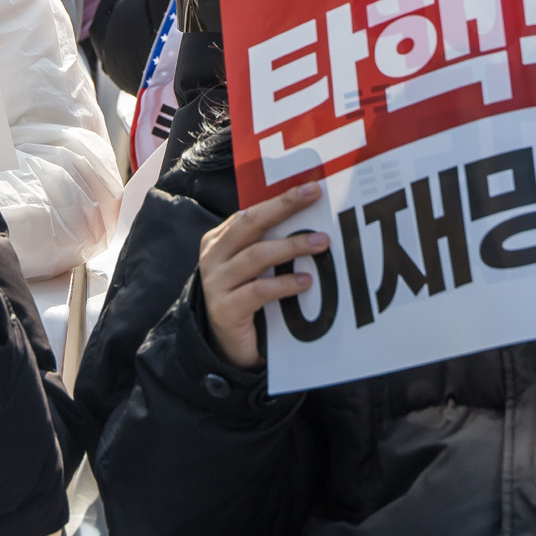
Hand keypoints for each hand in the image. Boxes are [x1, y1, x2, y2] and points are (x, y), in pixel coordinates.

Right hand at [197, 182, 326, 370]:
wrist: (226, 347)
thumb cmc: (246, 299)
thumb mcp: (253, 268)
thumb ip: (269, 245)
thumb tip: (312, 222)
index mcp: (219, 240)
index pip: (250, 212)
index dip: (280, 199)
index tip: (310, 188)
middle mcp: (213, 257)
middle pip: (250, 224)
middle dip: (283, 207)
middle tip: (313, 197)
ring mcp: (216, 283)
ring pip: (256, 255)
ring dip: (291, 246)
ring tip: (321, 243)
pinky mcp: (226, 309)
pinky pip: (258, 291)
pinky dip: (284, 284)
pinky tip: (305, 282)